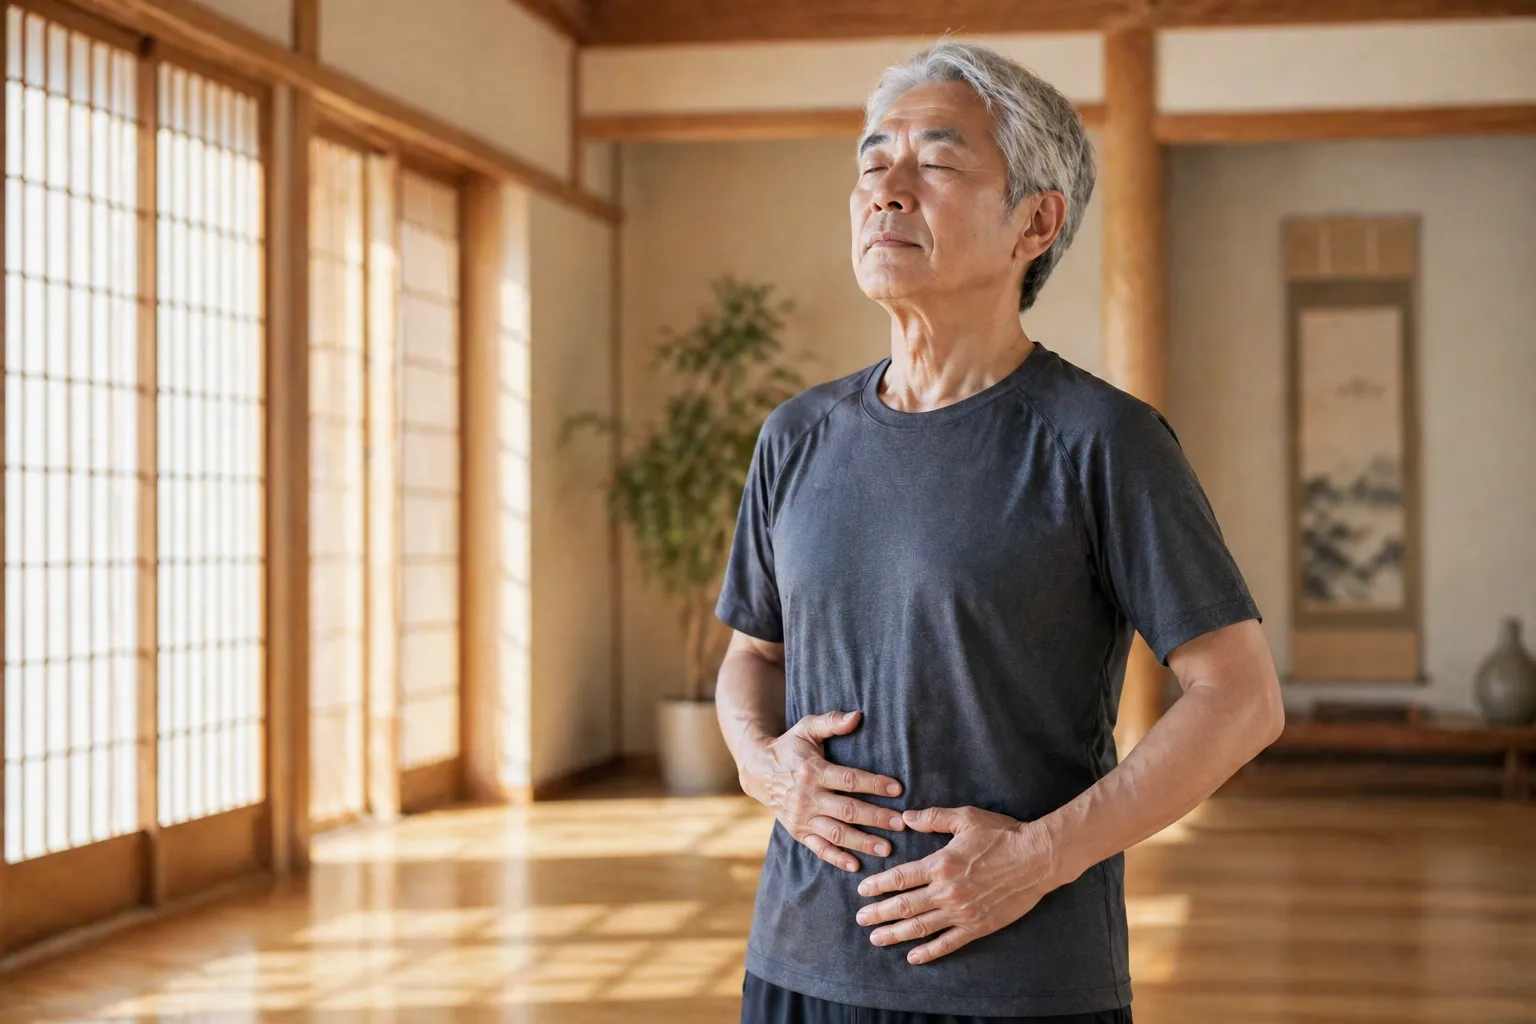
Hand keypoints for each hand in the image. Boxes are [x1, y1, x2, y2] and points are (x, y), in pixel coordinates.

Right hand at [739, 710, 905, 871]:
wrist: (757, 770)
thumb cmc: (789, 746)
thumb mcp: (806, 728)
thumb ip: (831, 721)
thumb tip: (857, 716)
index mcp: (812, 771)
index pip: (849, 780)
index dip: (874, 784)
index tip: (898, 789)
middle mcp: (807, 798)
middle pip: (847, 810)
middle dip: (876, 818)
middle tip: (901, 823)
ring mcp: (802, 818)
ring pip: (837, 834)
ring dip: (863, 842)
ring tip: (888, 848)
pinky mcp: (798, 832)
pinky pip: (819, 848)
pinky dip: (837, 859)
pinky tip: (856, 865)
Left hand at [855, 806, 1054, 964]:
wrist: (1038, 858)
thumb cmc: (1003, 835)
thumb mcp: (966, 818)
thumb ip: (933, 818)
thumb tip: (906, 818)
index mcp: (941, 864)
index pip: (901, 878)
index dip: (879, 886)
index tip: (863, 891)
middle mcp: (947, 891)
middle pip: (905, 905)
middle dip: (879, 913)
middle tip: (861, 919)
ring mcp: (962, 912)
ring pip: (921, 927)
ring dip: (896, 934)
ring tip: (876, 939)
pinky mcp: (978, 926)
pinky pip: (949, 943)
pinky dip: (929, 952)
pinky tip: (914, 957)